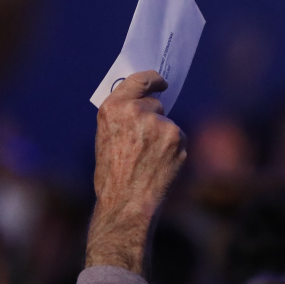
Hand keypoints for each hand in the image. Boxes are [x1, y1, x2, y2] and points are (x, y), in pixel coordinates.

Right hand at [87, 71, 186, 274]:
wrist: (127, 203)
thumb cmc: (112, 176)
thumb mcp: (106, 138)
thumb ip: (123, 118)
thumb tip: (145, 106)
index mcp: (113, 108)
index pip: (138, 80)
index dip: (152, 79)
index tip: (160, 82)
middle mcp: (136, 110)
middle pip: (155, 103)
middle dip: (155, 116)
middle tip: (146, 140)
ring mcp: (159, 123)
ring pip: (167, 124)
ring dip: (163, 137)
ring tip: (148, 160)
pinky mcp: (177, 137)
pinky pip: (178, 139)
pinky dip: (173, 150)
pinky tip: (160, 166)